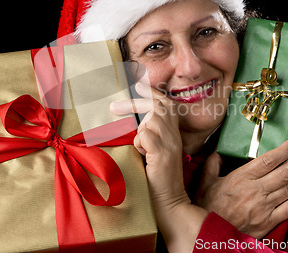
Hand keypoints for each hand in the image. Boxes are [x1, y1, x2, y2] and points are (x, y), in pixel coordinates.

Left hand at [110, 82, 207, 251]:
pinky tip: (141, 154)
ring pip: (152, 119)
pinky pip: (145, 135)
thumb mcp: (154, 155)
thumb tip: (131, 124)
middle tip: (113, 106)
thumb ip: (148, 138)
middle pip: (158, 106)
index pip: (166, 104)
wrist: (170, 205)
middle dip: (135, 102)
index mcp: (173, 134)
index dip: (152, 92)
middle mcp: (174, 136)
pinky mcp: (162, 155)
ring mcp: (170, 145)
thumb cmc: (157, 182)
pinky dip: (138, 142)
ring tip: (137, 146)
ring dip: (138, 127)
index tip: (138, 83)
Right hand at [195, 139, 287, 238]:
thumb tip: (219, 150)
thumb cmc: (207, 207)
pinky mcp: (268, 222)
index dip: (285, 150)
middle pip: (284, 173)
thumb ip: (213, 163)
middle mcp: (255, 191)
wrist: (210, 234)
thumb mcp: (205, 182)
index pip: (269, 160)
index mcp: (241, 178)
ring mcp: (264, 208)